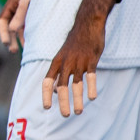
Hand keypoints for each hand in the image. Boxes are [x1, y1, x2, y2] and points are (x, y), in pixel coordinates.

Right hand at [0, 0, 33, 52]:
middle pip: (8, 27)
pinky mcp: (33, 15)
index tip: (6, 43)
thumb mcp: (28, 2)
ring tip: (19, 50)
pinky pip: (27, 27)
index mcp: (12, 3)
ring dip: (18, 39)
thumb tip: (11, 30)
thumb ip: (20, 15)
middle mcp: (16, 9)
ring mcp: (25, 13)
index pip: (2, 21)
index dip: (2, 33)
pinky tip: (29, 44)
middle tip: (13, 50)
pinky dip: (27, 35)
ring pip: (18, 29)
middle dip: (10, 39)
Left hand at [41, 0, 110, 116]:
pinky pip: (91, 76)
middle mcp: (66, 63)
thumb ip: (59, 73)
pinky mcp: (91, 59)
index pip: (47, 81)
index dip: (46, 95)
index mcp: (56, 62)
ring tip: (78, 111)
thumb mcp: (63, 57)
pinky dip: (91, 87)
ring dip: (77, 99)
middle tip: (64, 115)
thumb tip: (55, 91)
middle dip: (62, 102)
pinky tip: (92, 98)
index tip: (46, 107)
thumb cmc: (74, 43)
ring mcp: (79, 62)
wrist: (87, 24)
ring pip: (76, 84)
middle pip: (61, 86)